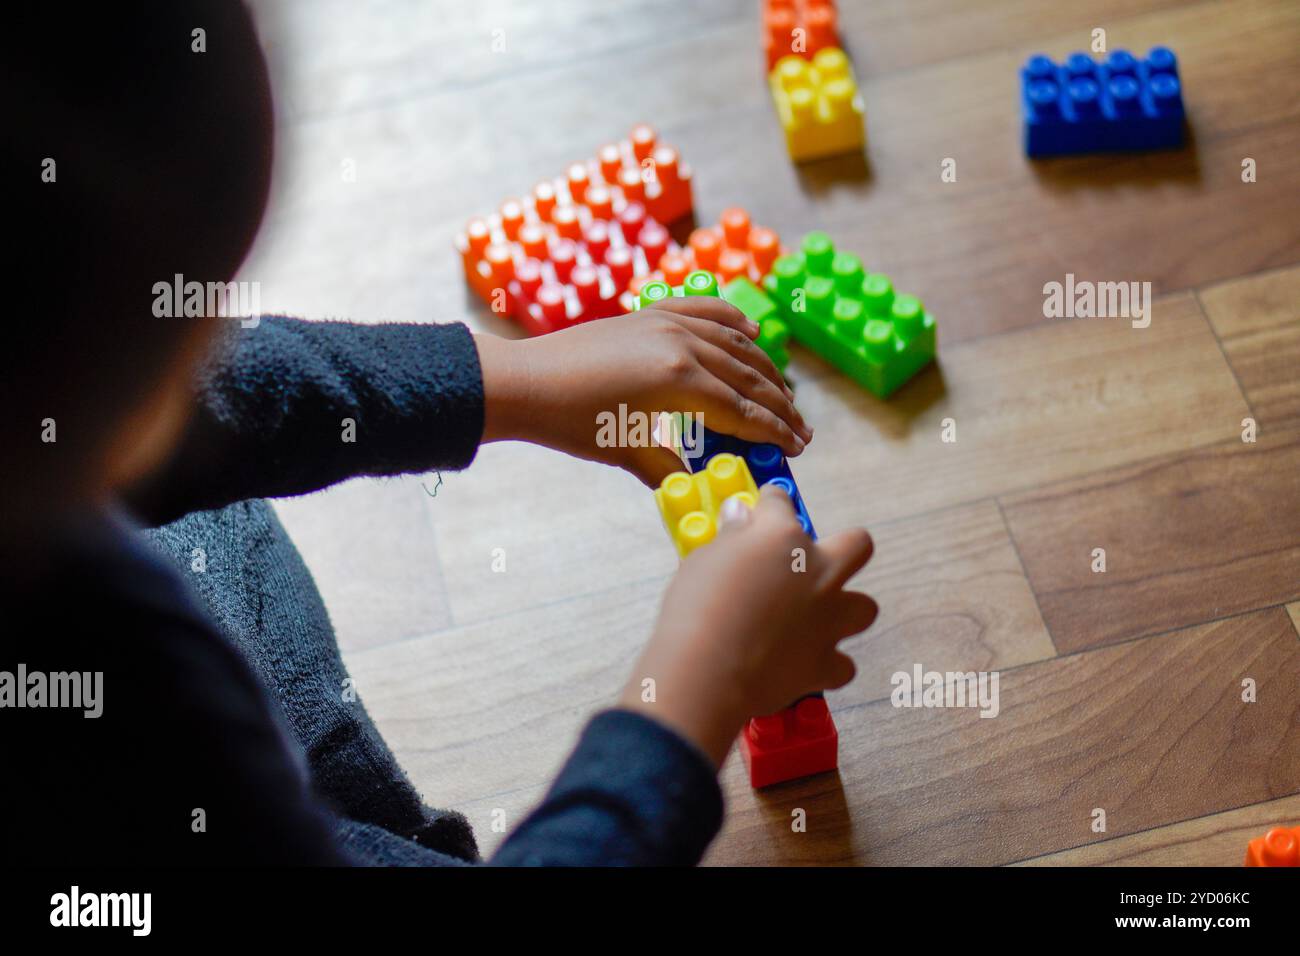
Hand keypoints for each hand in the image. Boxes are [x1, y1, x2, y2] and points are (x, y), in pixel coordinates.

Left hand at [474, 298, 811, 485]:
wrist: (525, 382)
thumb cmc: (570, 423)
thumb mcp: (628, 452)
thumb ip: (672, 468)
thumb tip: (703, 484)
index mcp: (679, 383)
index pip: (743, 412)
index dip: (774, 432)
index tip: (798, 448)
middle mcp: (682, 345)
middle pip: (749, 378)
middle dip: (780, 406)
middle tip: (802, 429)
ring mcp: (667, 322)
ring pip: (734, 344)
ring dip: (765, 369)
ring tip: (784, 393)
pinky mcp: (650, 312)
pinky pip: (705, 310)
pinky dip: (732, 321)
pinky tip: (751, 333)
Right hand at [619, 485, 876, 766]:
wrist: (705, 674)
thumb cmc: (694, 609)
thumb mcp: (703, 560)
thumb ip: (731, 537)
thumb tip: (739, 514)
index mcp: (783, 538)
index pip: (780, 504)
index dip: (769, 504)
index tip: (761, 511)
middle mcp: (817, 573)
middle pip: (857, 545)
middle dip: (843, 546)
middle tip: (814, 560)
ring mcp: (828, 619)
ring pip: (865, 608)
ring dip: (844, 610)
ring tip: (818, 616)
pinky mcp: (825, 663)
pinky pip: (842, 665)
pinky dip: (827, 664)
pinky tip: (805, 663)